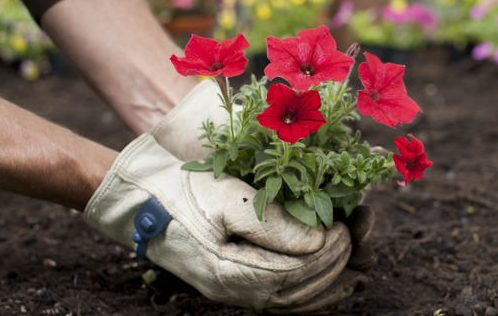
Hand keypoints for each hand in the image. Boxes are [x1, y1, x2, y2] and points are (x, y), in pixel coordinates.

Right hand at [148, 79, 377, 310]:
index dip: (327, 254)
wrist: (140, 201)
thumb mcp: (228, 198)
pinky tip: (327, 284)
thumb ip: (274, 224)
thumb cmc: (183, 193)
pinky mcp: (233, 283)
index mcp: (230, 271)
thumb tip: (318, 241)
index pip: (294, 274)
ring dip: (328, 290)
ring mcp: (232, 291)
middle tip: (354, 240)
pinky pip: (278, 301)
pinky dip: (308, 296)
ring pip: (290, 304)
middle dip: (334, 268)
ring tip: (356, 274)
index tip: (345, 229)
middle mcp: (232, 290)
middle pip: (298, 293)